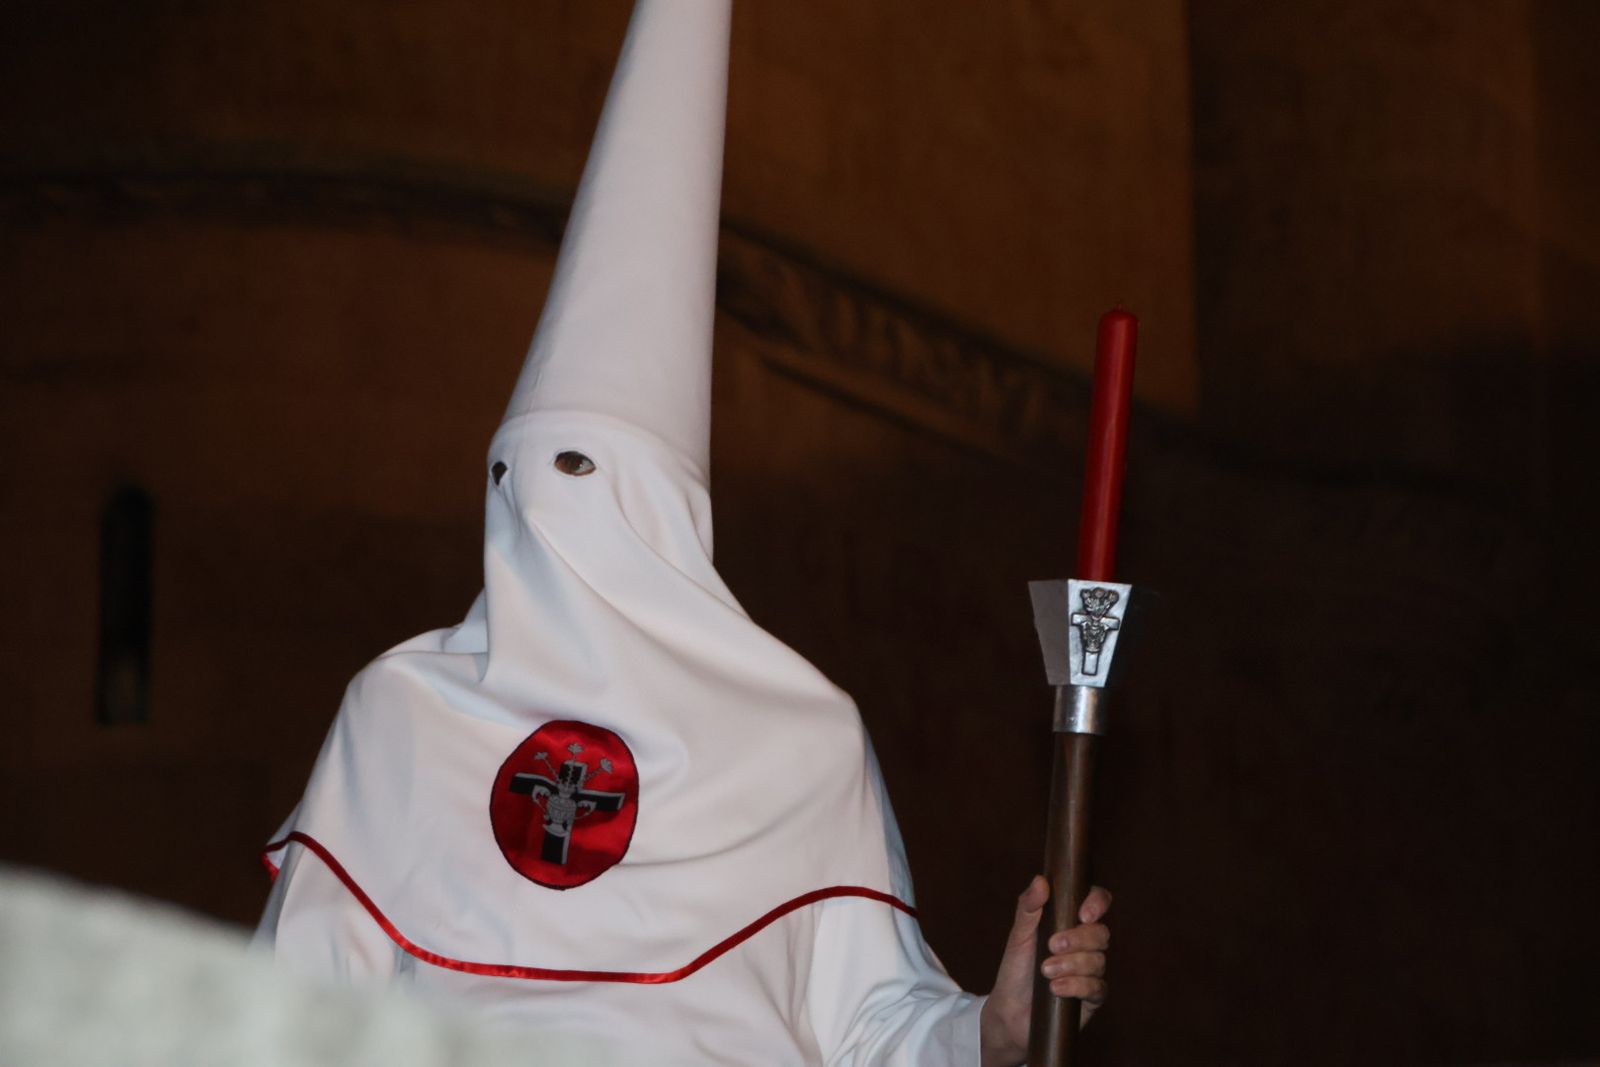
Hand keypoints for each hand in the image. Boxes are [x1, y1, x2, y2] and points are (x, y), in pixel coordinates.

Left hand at [978, 876, 1110, 1066]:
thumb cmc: (1015, 969)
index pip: (1097, 902)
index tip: (1083, 914)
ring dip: (1071, 965)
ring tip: (1046, 971)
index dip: (1097, 903)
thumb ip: (1028, 908)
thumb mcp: (1018, 936)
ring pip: (1098, 961)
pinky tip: (1056, 988)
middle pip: (1101, 933)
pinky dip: (1076, 986)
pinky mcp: (1092, 997)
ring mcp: (1092, 971)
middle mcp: (1086, 945)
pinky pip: (1097, 988)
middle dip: (1077, 939)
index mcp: (1071, 923)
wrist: (1010, 1011)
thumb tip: (1040, 880)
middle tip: (1051, 946)